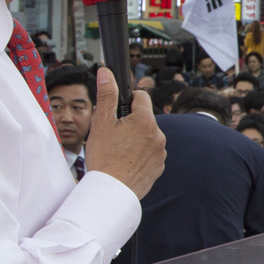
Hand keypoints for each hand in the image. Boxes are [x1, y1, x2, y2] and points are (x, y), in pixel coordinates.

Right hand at [84, 68, 166, 198]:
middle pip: (144, 118)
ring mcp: (161, 153)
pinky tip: (125, 162)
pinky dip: (139, 155)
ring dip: (135, 139)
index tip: (117, 113)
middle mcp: (158, 135)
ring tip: (118, 151)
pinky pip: (150, 154)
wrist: (111, 192)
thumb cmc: (104, 158)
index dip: (127, 102)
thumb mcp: (101, 123)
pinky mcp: (159, 167)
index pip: (141, 97)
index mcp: (146, 121)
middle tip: (113, 136)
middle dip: (130, 123)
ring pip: (147, 137)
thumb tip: (106, 72)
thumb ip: (107, 95)